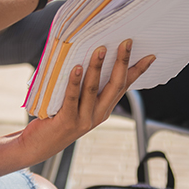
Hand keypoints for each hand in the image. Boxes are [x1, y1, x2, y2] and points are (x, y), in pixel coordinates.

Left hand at [21, 39, 155, 159]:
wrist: (38, 146)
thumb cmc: (56, 118)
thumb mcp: (77, 103)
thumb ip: (85, 85)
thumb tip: (86, 54)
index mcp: (104, 108)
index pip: (124, 86)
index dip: (138, 71)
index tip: (150, 56)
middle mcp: (98, 114)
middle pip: (115, 85)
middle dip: (122, 62)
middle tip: (126, 42)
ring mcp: (84, 119)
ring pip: (93, 89)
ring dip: (97, 67)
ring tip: (100, 49)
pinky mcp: (67, 121)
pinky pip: (72, 98)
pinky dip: (75, 82)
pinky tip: (77, 68)